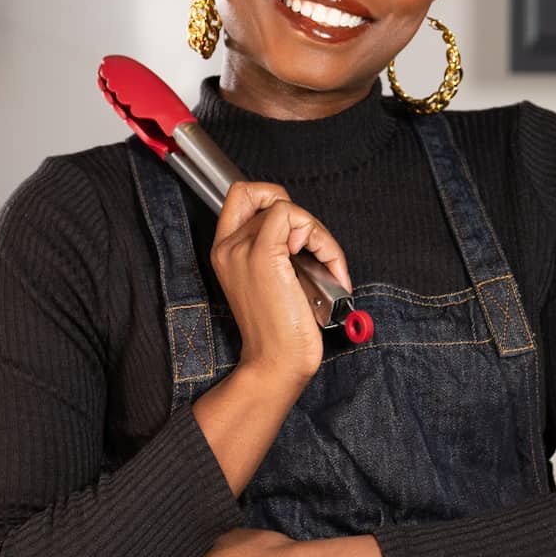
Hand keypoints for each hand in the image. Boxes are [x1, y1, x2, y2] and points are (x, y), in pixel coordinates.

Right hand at [210, 181, 350, 386]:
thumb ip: (277, 249)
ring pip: (288, 207)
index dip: (273, 199)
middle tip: (319, 254)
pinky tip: (325, 267)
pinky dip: (320, 238)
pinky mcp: (263, 254)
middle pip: (273, 199)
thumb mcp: (273, 280)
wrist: (276, 362)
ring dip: (320, 235)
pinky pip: (293, 216)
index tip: (298, 233)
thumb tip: (301, 227)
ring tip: (330, 268)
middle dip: (306, 221)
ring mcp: (242, 249)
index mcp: (225, 251)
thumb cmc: (281, 330)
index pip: (242, 195)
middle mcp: (228, 246)